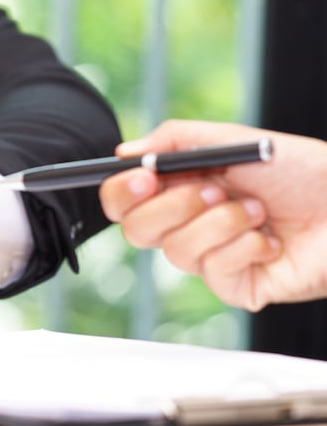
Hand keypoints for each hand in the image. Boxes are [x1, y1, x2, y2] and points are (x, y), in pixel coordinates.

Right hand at [100, 120, 326, 310]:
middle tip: (215, 190)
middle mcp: (189, 225)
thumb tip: (124, 154)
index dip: (123, 191)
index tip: (145, 177)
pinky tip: (270, 239)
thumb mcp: (234, 140)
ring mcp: (209, 257)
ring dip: (224, 223)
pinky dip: (246, 246)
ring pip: (177, 250)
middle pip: (136, 230)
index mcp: (181, 189)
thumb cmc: (302, 172)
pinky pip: (214, 270)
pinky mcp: (234, 285)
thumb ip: (175, 139)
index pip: (124, 200)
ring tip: (258, 211)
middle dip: (176, 206)